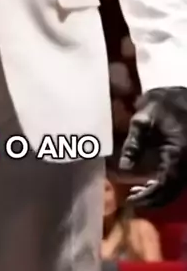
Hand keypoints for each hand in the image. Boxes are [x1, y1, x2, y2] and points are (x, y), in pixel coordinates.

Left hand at [120, 86, 186, 206]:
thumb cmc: (166, 102)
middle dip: (152, 200)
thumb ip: (133, 142)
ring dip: (159, 194)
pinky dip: (165, 184)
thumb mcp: (144, 117)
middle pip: (172, 193)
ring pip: (176, 188)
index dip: (147, 198)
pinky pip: (178, 179)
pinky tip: (152, 181)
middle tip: (132, 200)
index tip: (130, 201)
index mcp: (178, 156)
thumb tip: (124, 167)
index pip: (164, 187)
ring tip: (138, 192)